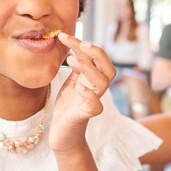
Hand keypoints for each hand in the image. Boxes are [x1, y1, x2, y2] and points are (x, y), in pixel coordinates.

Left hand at [49, 32, 116, 155]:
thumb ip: (77, 66)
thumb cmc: (67, 108)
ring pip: (102, 83)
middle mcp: (95, 90)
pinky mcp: (84, 117)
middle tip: (81, 43)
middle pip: (108, 68)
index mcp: (91, 80)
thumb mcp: (70, 82)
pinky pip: (95, 107)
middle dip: (97, 53)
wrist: (61, 136)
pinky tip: (78, 88)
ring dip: (89, 68)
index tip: (63, 35)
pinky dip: (89, 96)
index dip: (83, 44)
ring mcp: (91, 103)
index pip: (96, 58)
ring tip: (71, 60)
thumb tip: (75, 43)